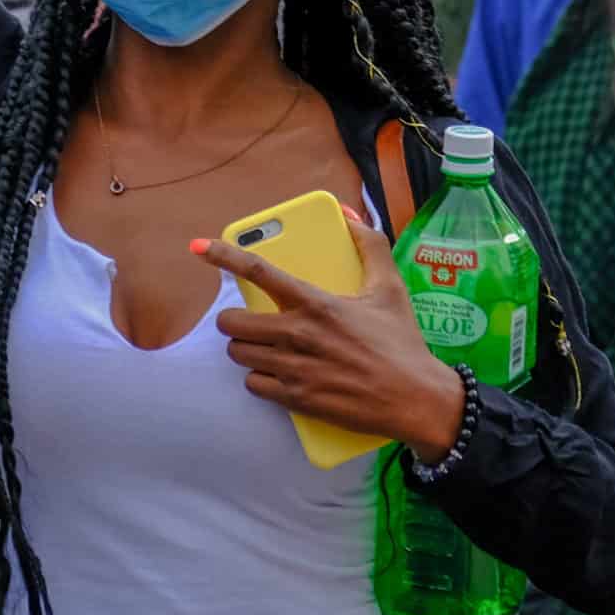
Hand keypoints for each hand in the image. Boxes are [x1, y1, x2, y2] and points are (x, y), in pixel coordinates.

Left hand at [201, 210, 465, 457]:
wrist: (414, 399)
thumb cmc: (402, 342)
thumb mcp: (390, 287)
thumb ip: (368, 245)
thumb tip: (347, 215)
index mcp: (316, 302)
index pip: (258, 271)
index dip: (223, 255)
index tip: (199, 246)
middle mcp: (298, 334)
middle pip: (232, 321)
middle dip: (235, 320)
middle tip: (251, 321)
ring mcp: (294, 368)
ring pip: (238, 353)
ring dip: (246, 348)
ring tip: (265, 347)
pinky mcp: (295, 398)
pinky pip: (253, 385)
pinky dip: (259, 379)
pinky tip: (277, 375)